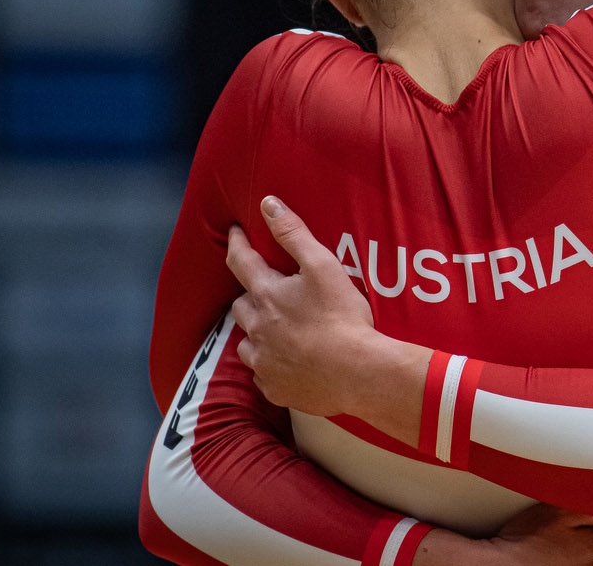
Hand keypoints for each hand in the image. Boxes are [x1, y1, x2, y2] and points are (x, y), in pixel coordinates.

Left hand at [227, 195, 375, 416]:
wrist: (357, 373)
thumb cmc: (342, 317)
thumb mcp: (322, 266)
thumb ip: (293, 234)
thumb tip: (267, 204)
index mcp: (267, 295)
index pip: (241, 262)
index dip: (237, 244)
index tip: (235, 232)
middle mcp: (257, 329)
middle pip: (241, 306)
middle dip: (249, 295)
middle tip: (265, 290)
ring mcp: (264, 361)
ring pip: (246, 342)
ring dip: (256, 332)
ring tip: (274, 330)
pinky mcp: (275, 387)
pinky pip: (262, 373)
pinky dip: (270, 364)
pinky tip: (287, 362)